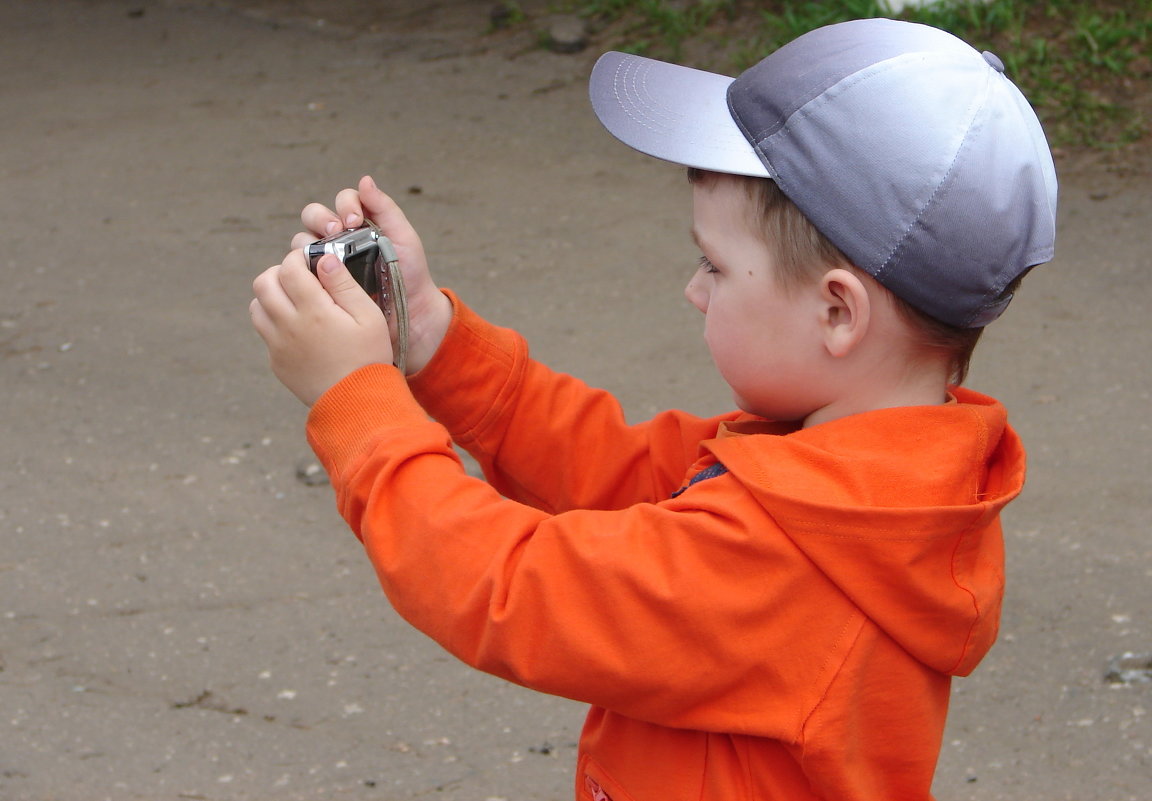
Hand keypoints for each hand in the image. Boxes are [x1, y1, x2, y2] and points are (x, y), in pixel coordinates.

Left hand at [250, 248, 392, 406]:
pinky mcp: (276, 362)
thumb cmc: (368, 358)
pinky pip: (264, 332)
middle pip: (263, 283)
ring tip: (296, 300)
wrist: (357, 403)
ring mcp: (278, 345)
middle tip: (300, 277)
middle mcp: (288, 325)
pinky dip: (275, 320)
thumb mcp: (368, 317)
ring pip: (256, 306)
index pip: (290, 268)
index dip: (298, 257)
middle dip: (279, 272)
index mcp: (313, 310)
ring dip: (272, 296)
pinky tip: (299, 327)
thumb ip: (344, 284)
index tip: (311, 260)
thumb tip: (324, 259)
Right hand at [296, 175, 451, 374]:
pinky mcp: (318, 283)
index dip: (344, 205)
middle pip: (313, 216)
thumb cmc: (410, 274)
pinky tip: (312, 275)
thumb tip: (364, 179)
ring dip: (308, 243)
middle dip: (320, 219)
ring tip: (324, 257)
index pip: (342, 201)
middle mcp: (337, 238)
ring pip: (302, 241)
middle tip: (334, 232)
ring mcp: (325, 261)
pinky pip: (299, 271)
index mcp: (358, 223)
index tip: (353, 221)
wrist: (410, 313)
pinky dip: (301, 270)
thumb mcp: (404, 238)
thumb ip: (385, 209)